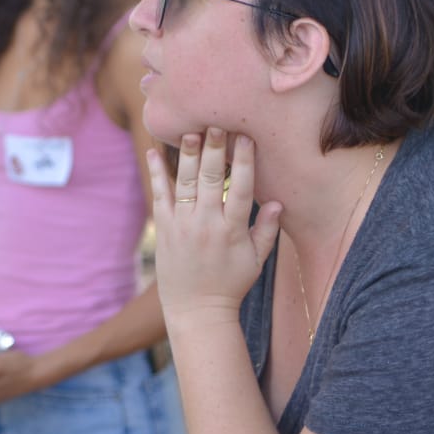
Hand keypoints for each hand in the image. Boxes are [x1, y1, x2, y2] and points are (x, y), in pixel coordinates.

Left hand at [146, 128, 281, 326]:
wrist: (196, 310)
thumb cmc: (230, 284)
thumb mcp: (256, 261)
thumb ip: (267, 230)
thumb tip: (280, 201)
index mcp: (233, 231)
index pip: (242, 189)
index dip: (244, 162)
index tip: (246, 138)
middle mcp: (207, 225)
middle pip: (211, 179)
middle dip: (214, 149)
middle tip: (215, 123)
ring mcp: (183, 225)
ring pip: (185, 183)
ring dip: (187, 155)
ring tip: (190, 130)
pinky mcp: (165, 229)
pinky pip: (160, 196)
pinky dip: (157, 173)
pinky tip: (154, 152)